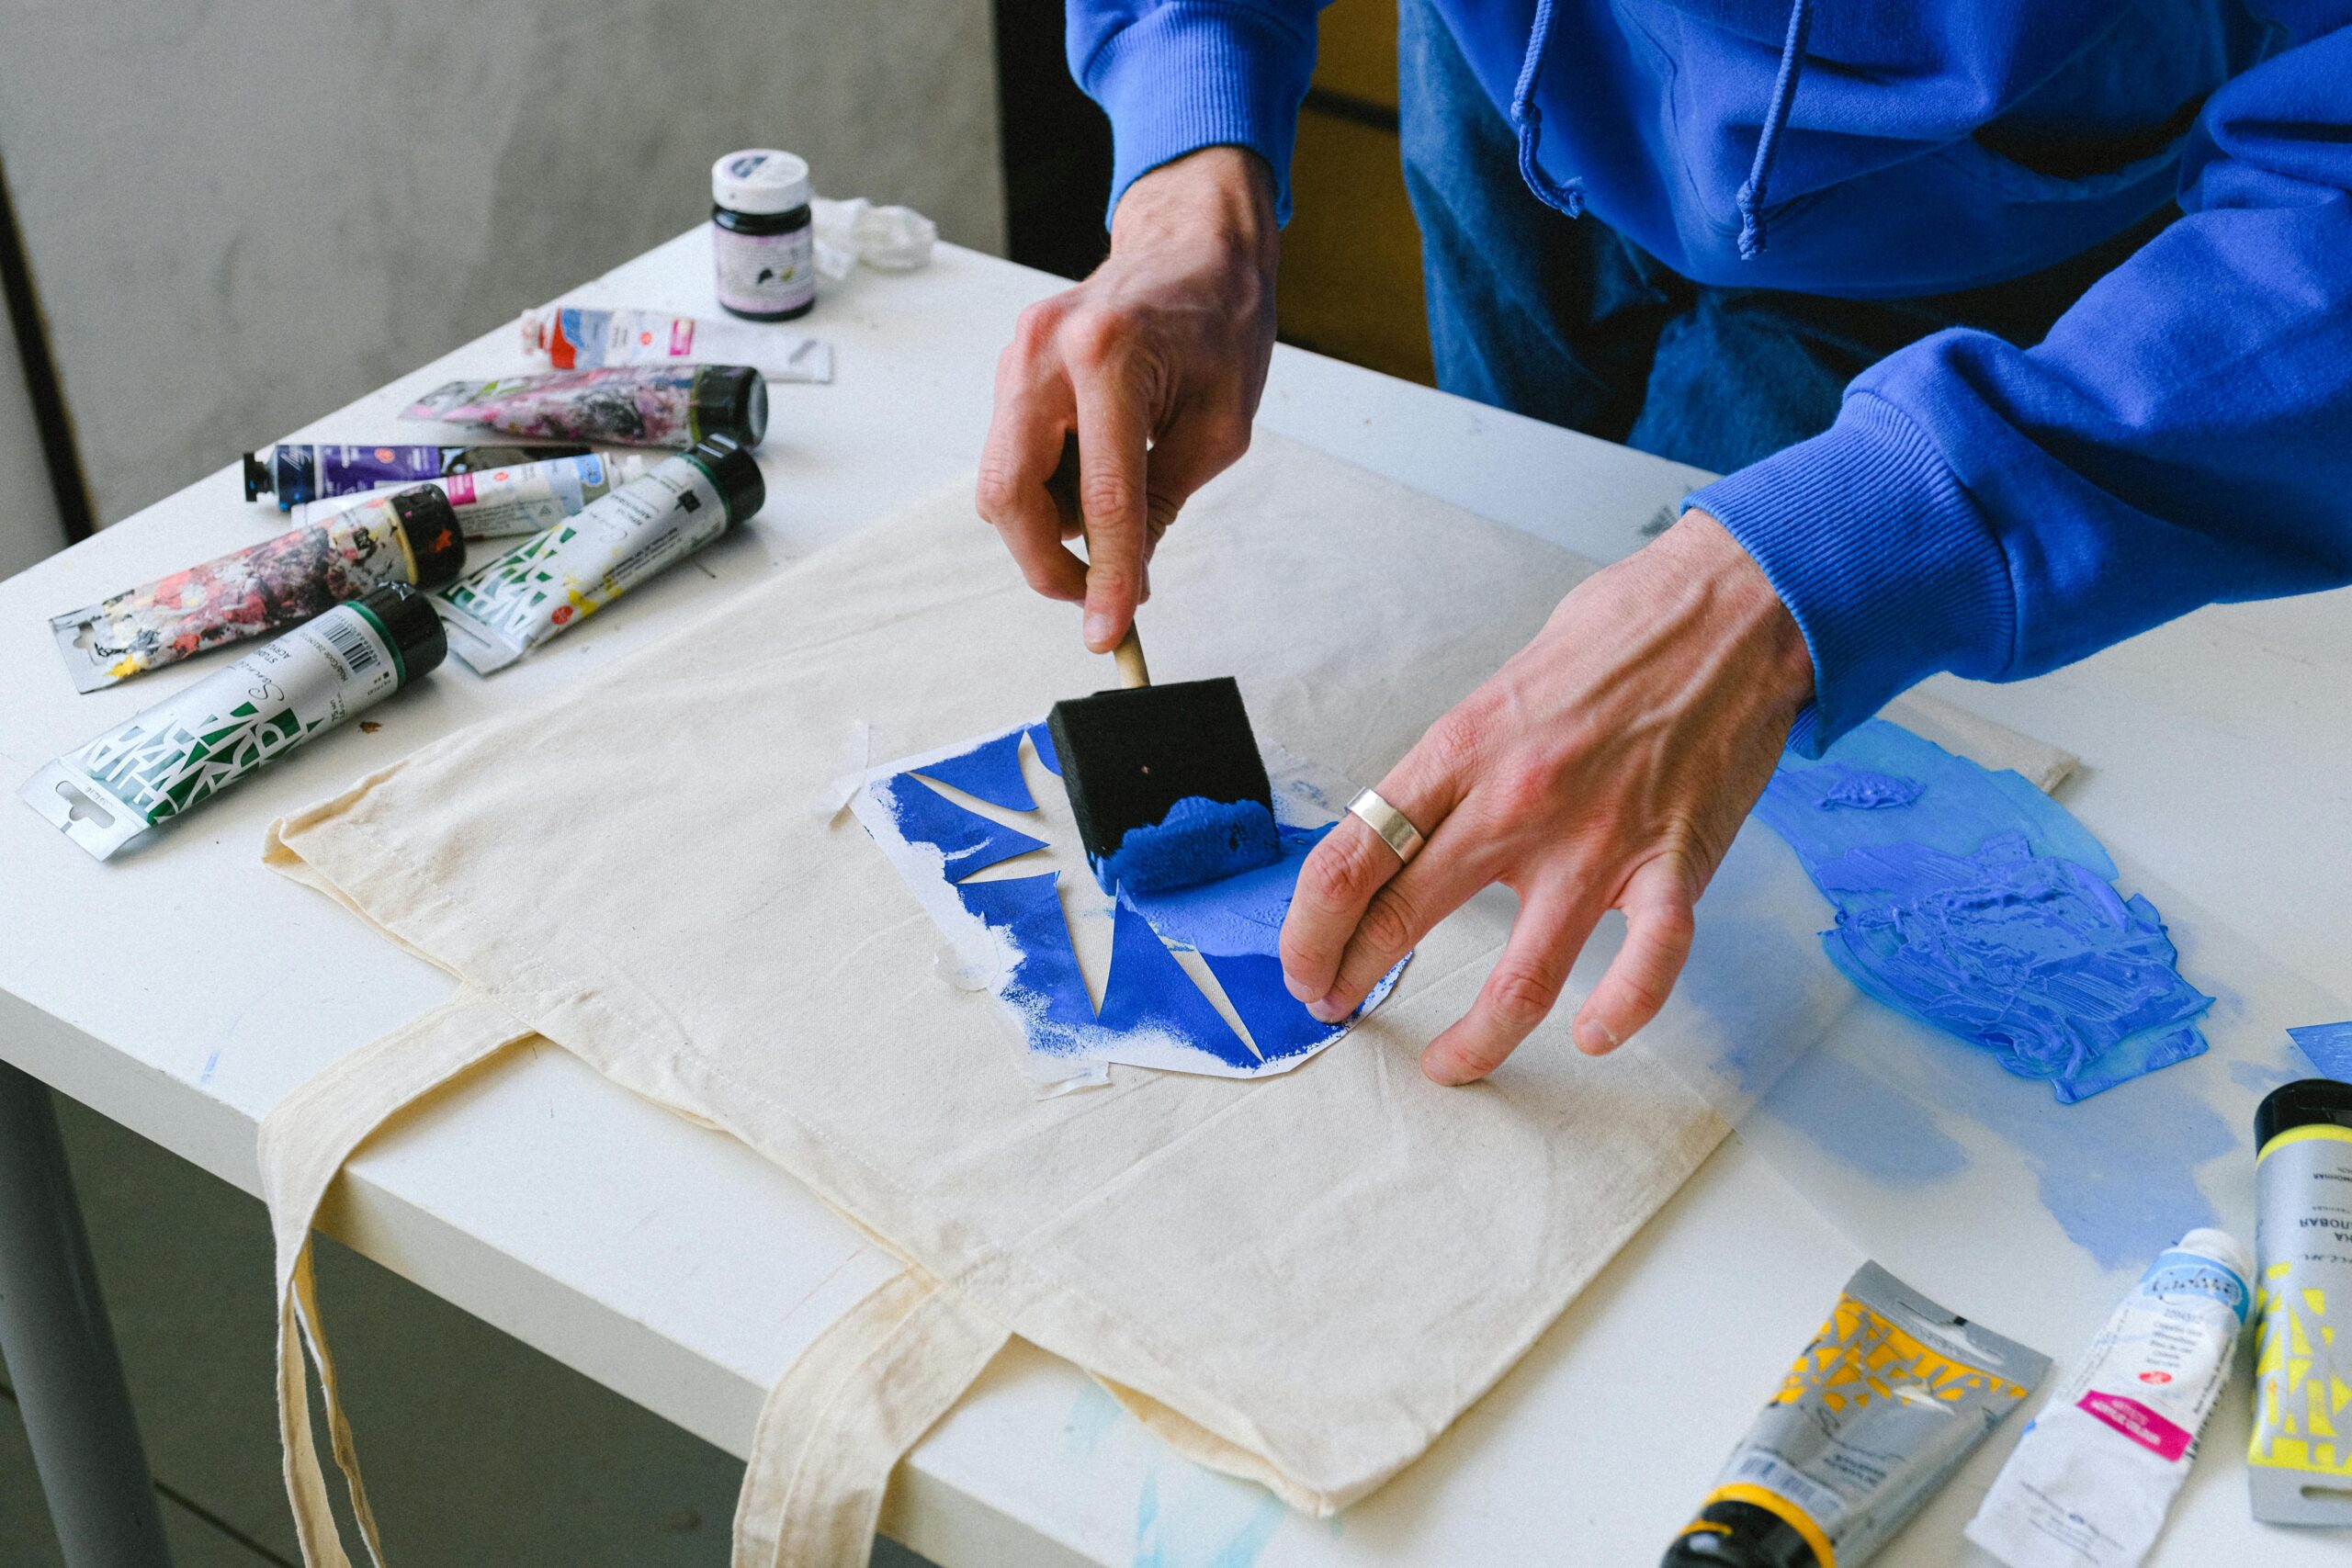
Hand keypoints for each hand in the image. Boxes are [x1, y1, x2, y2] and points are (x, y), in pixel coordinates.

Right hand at [976, 146, 1279, 650]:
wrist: (1192, 244)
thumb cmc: (1219, 322)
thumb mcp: (1220, 427)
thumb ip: (1163, 503)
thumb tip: (1123, 579)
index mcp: (1110, 357)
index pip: (1101, 496)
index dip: (1106, 575)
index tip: (1107, 631)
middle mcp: (1045, 351)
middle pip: (1009, 495)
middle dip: (1046, 561)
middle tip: (1094, 593)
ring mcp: (1017, 355)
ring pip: (1002, 481)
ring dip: (1050, 520)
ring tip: (1114, 500)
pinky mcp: (1010, 366)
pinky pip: (1011, 454)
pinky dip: (1048, 486)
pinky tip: (1093, 469)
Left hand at [1278, 510, 1814, 1083]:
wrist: (1733, 608)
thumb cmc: (1615, 640)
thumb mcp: (1500, 690)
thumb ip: (1456, 768)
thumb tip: (1404, 833)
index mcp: (1461, 750)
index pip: (1351, 857)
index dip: (1308, 929)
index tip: (1302, 963)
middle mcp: (1516, 801)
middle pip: (1403, 916)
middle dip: (1351, 976)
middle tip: (1333, 1005)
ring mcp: (1598, 839)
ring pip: (1521, 977)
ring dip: (1474, 1039)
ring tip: (1446, 1066)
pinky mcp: (1674, 861)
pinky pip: (1648, 961)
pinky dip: (1621, 1011)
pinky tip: (1591, 1036)